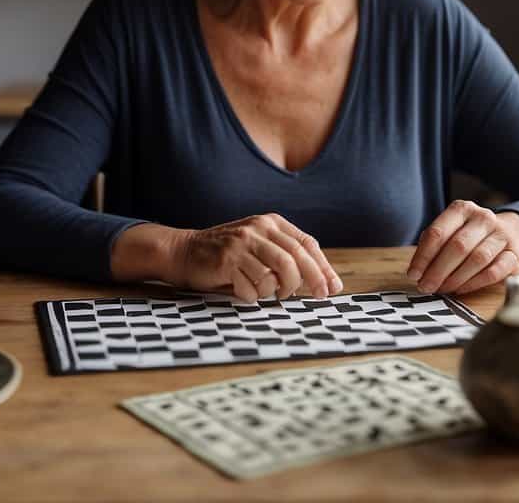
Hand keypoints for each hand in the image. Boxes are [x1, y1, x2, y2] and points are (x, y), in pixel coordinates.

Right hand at [169, 214, 342, 302]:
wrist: (186, 251)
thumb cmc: (230, 254)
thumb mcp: (260, 244)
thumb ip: (287, 255)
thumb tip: (325, 280)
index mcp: (270, 222)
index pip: (306, 243)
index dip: (323, 266)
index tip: (333, 287)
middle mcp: (257, 229)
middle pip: (295, 257)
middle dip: (312, 280)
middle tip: (319, 297)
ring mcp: (241, 244)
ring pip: (276, 273)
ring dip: (278, 290)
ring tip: (272, 293)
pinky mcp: (226, 261)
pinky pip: (252, 287)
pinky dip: (254, 296)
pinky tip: (245, 291)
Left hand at [406, 202, 518, 294]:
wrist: (514, 234)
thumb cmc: (472, 236)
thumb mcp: (452, 230)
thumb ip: (434, 245)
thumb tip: (417, 272)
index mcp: (462, 209)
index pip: (438, 232)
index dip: (423, 256)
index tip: (413, 275)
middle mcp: (483, 218)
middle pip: (457, 246)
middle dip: (438, 271)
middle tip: (426, 287)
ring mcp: (502, 235)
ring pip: (477, 259)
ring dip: (455, 279)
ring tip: (442, 290)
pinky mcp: (515, 254)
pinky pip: (494, 272)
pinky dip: (474, 283)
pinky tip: (461, 290)